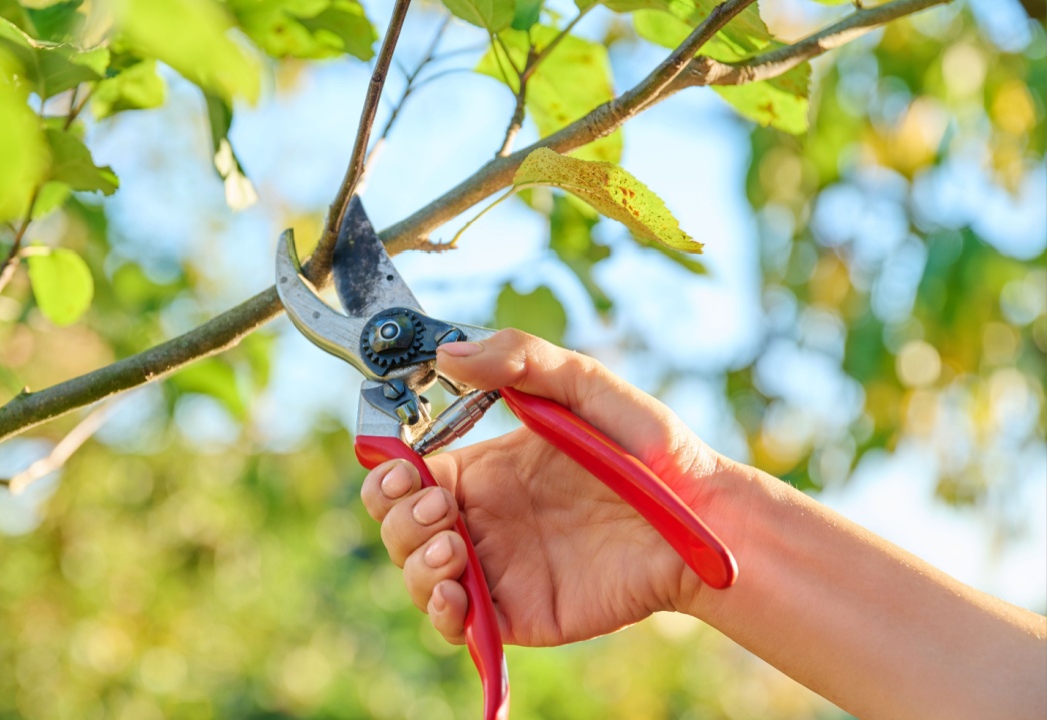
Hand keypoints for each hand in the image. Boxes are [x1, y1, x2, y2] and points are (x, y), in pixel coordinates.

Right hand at [360, 329, 739, 647]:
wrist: (704, 517)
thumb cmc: (652, 450)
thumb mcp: (587, 385)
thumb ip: (521, 360)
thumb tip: (448, 353)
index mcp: (485, 468)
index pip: (405, 473)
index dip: (387, 472)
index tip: (399, 467)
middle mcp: (482, 519)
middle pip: (398, 524)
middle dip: (396, 515)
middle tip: (442, 505)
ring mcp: (497, 568)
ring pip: (416, 575)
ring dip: (414, 559)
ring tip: (452, 546)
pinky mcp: (518, 613)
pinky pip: (457, 624)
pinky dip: (439, 611)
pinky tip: (455, 590)